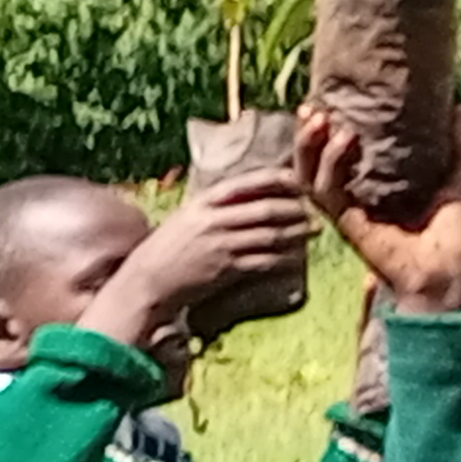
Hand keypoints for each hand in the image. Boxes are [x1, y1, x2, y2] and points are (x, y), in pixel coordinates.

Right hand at [83, 153, 325, 359]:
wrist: (148, 281)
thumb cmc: (166, 249)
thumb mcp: (185, 218)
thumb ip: (213, 207)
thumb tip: (246, 198)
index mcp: (203, 202)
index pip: (247, 183)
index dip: (275, 180)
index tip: (295, 180)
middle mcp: (214, 220)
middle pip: (265, 209)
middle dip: (295, 209)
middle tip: (313, 209)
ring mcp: (222, 245)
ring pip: (271, 234)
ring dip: (297, 232)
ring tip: (313, 230)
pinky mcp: (227, 269)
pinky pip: (265, 261)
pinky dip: (284, 258)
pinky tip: (296, 257)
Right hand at [303, 111, 460, 312]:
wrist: (449, 273)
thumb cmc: (456, 236)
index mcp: (378, 187)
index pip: (341, 155)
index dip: (330, 130)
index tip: (330, 102)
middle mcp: (357, 198)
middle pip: (315, 164)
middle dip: (307, 136)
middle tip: (311, 108)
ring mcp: (349, 212)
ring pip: (308, 177)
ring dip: (309, 146)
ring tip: (320, 118)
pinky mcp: (347, 224)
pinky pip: (325, 192)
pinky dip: (329, 165)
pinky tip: (344, 141)